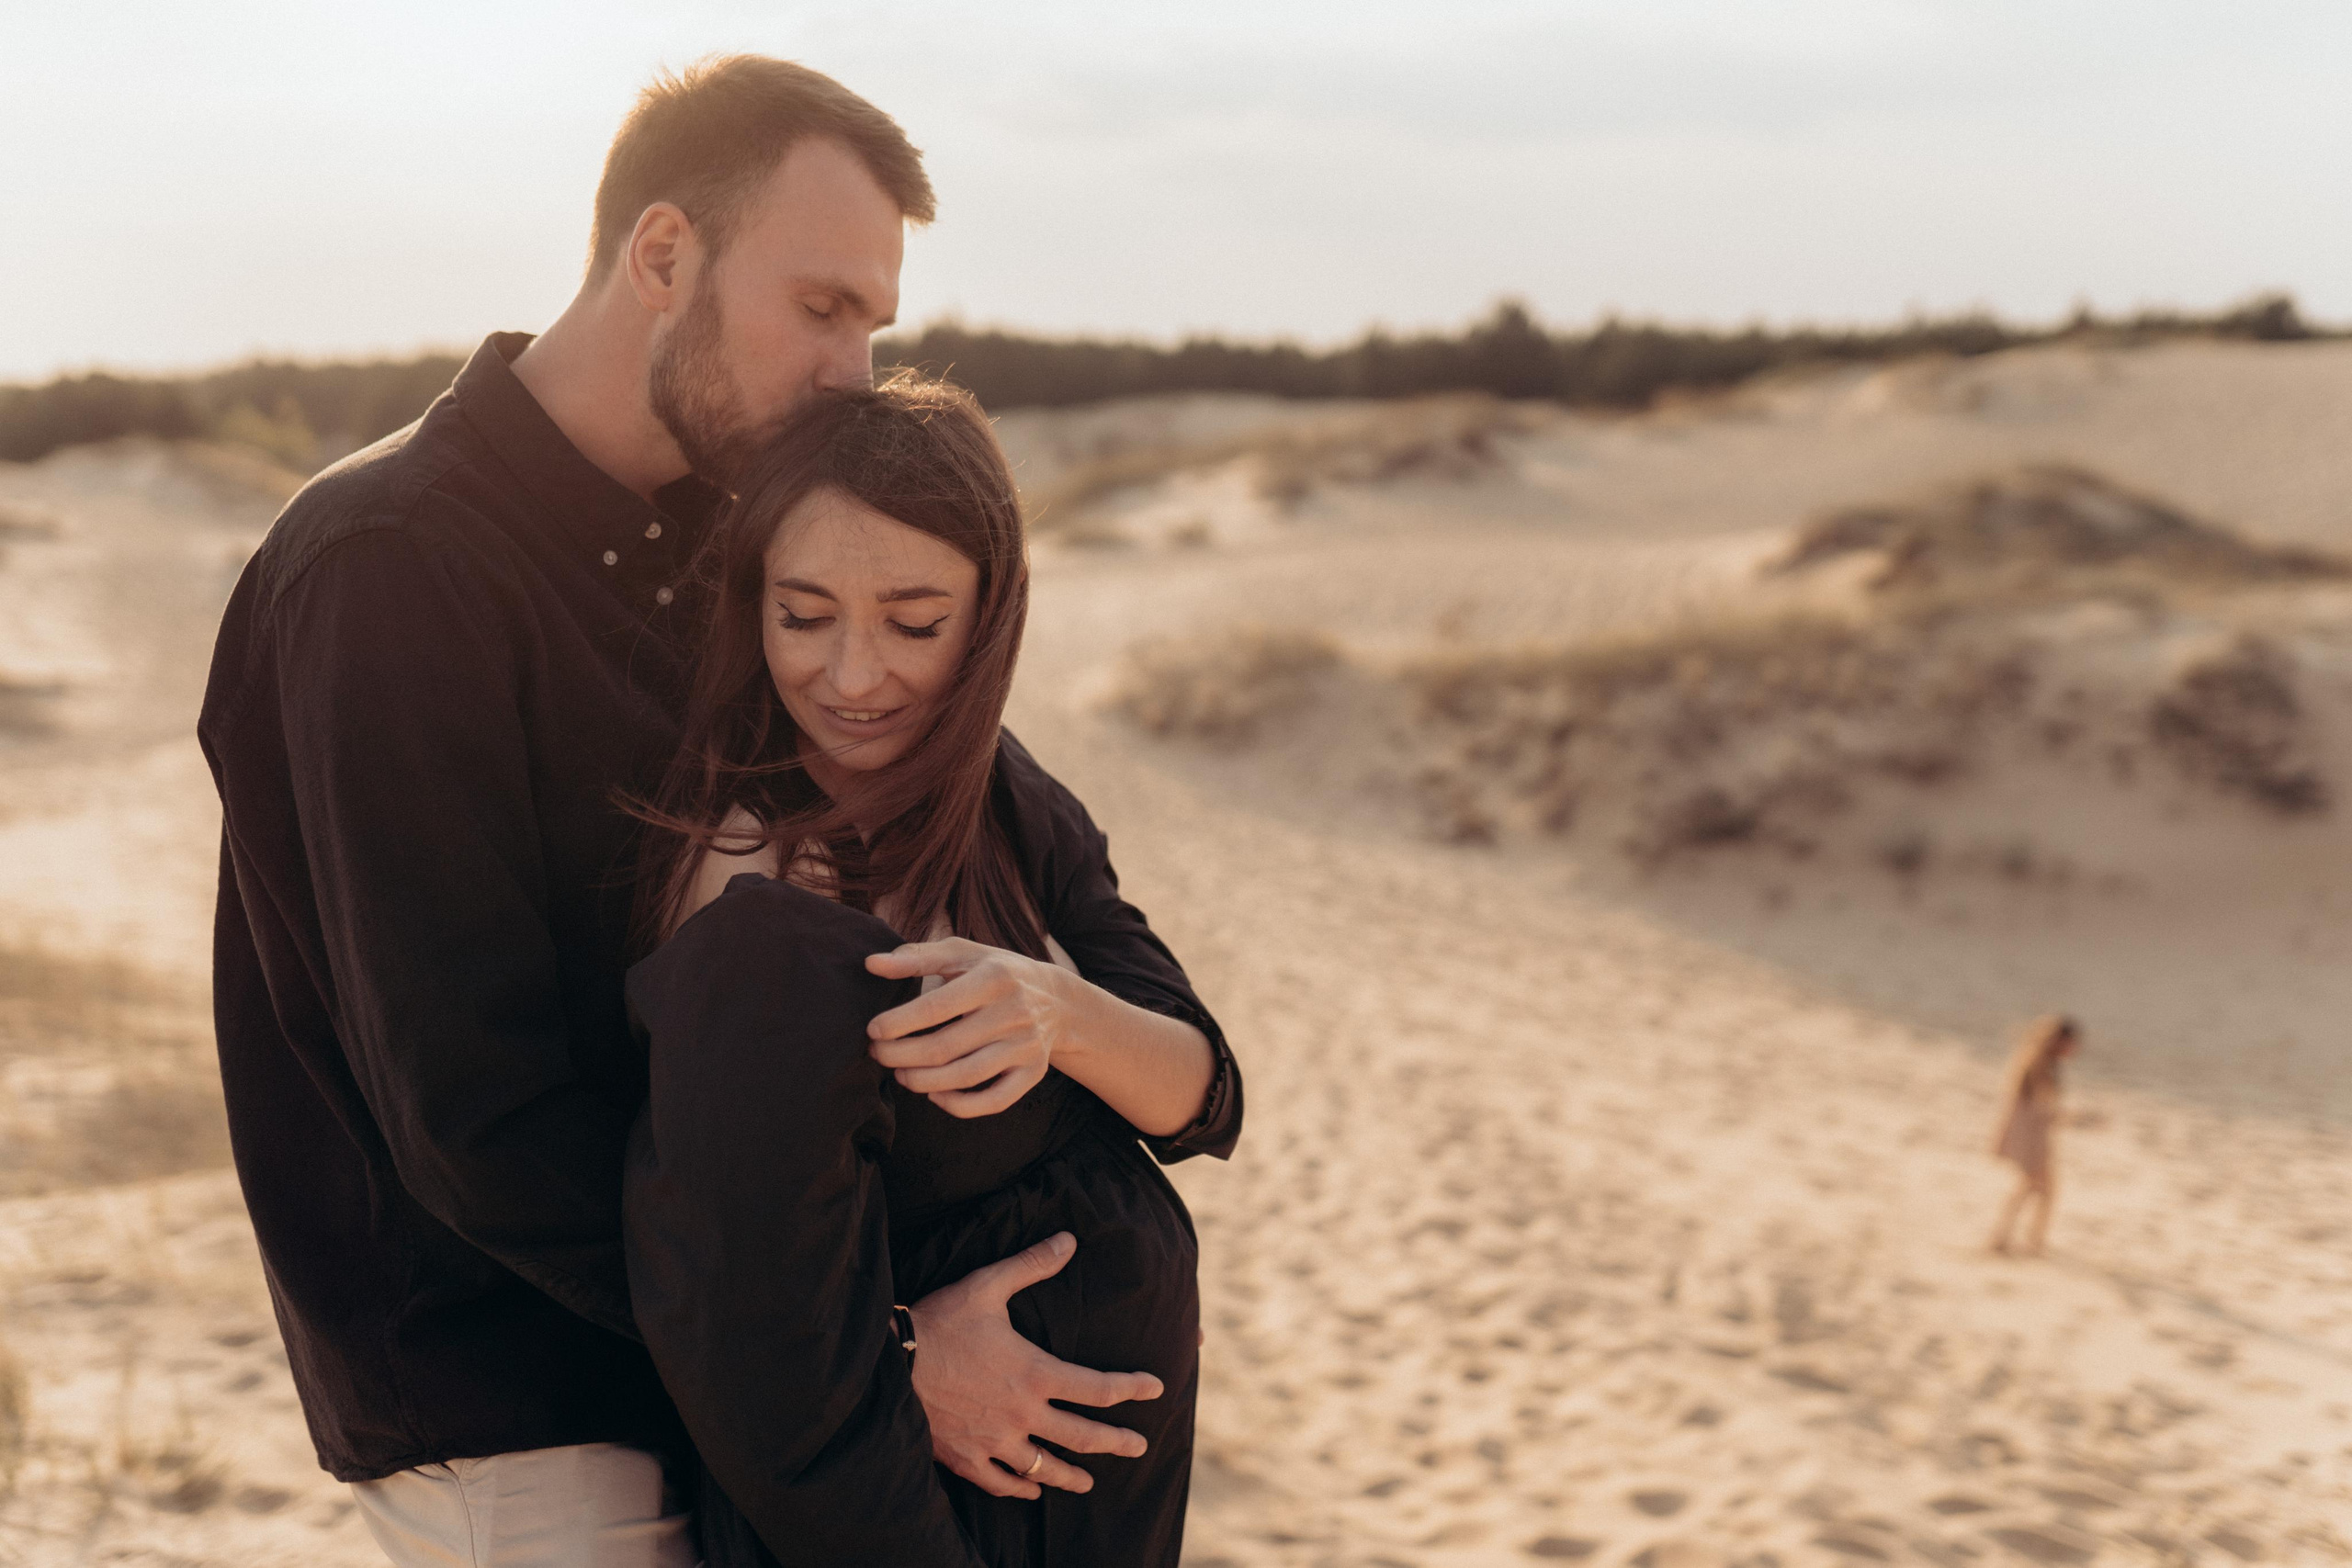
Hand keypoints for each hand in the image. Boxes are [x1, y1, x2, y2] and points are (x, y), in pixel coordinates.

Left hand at [866, 937, 1075, 1116]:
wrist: (1055, 999)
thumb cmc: (996, 972)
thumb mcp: (962, 954)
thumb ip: (916, 957)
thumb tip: (871, 964)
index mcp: (993, 977)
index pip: (936, 1007)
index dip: (898, 1023)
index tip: (873, 1030)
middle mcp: (1014, 1012)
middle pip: (945, 1047)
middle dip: (900, 1056)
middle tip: (877, 1054)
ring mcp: (1026, 1046)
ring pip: (965, 1077)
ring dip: (921, 1081)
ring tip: (899, 1074)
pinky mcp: (1033, 1072)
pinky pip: (994, 1101)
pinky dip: (958, 1105)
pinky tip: (934, 1095)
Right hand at [907, 1232, 1163, 1498]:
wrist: (886, 1363)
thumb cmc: (939, 1321)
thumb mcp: (988, 1285)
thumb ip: (1032, 1264)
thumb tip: (1069, 1240)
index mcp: (1034, 1372)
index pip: (1098, 1387)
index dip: (1132, 1388)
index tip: (1155, 1388)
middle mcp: (1022, 1413)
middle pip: (1082, 1436)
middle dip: (1118, 1442)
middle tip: (1141, 1447)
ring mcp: (994, 1440)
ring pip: (1044, 1467)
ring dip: (1071, 1475)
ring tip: (1089, 1481)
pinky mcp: (965, 1457)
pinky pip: (1001, 1481)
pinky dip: (1021, 1487)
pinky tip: (1031, 1489)